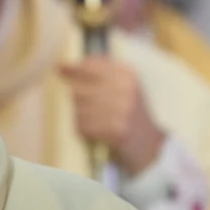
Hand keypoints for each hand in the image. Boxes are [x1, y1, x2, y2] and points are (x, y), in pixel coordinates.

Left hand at [60, 56, 164, 176]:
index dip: (73, 68)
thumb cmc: (128, 111)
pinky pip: (84, 126)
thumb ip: (94, 72)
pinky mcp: (116, 130)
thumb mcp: (121, 85)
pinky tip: (96, 131)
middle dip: (78, 100)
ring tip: (96, 120)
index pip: (90, 66)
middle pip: (79, 89)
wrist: (148, 143)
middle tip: (91, 108)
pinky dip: (84, 130)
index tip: (61, 68)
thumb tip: (61, 67)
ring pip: (79, 109)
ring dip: (81, 116)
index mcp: (127, 74)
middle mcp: (126, 89)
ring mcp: (122, 110)